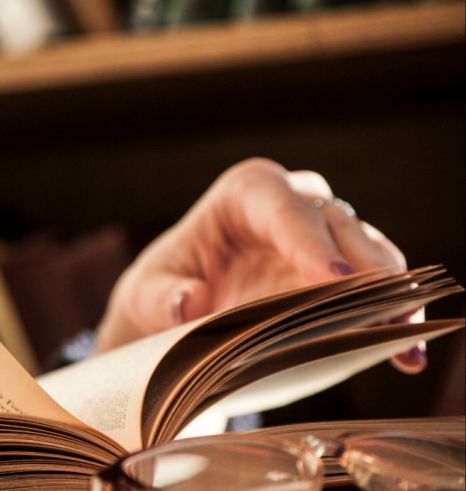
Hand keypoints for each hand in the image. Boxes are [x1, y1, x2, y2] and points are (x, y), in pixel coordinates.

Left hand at [95, 158, 424, 373]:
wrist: (178, 303)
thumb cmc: (162, 287)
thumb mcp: (145, 293)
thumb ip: (161, 297)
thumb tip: (188, 302)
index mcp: (244, 193)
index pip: (282, 208)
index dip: (309, 240)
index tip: (331, 276)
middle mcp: (291, 203)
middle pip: (337, 225)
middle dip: (365, 268)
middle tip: (386, 310)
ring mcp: (321, 235)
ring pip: (369, 252)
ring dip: (392, 296)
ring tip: (405, 342)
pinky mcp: (338, 270)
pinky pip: (376, 285)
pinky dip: (392, 315)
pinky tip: (405, 353)